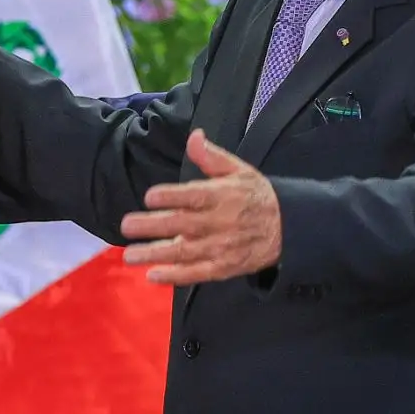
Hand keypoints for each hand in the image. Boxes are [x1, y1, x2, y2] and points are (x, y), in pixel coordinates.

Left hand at [121, 130, 281, 284]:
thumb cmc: (255, 195)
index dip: (171, 196)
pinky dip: (175, 276)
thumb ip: (212, 156)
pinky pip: (196, 274)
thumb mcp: (238, 170)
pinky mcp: (223, 268)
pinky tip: (153, 276)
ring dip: (155, 254)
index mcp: (222, 196)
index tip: (149, 197)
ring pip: (184, 252)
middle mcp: (219, 223)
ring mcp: (220, 248)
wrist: (288, 228)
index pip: (194, 196)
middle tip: (126, 226)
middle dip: (152, 226)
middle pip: (182, 225)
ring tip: (130, 255)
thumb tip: (194, 136)